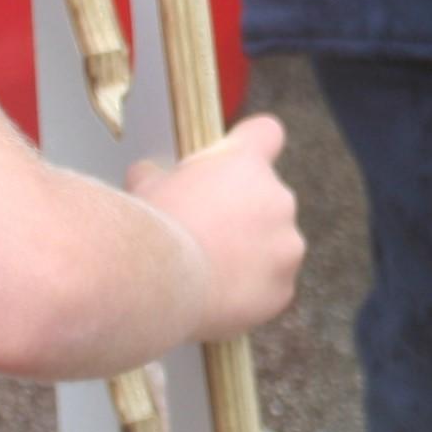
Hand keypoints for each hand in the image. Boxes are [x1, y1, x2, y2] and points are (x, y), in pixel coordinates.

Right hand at [126, 114, 304, 339]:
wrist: (157, 281)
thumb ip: (158, 174)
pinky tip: (217, 297)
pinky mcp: (283, 287)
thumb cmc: (151, 227)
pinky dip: (250, 292)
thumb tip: (148, 173)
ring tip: (208, 272)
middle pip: (268, 198)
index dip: (252, 146)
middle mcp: (278, 198)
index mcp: (246, 163)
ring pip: (274, 245)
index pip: (266, 133)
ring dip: (251, 254)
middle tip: (205, 235)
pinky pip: (271, 285)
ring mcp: (287, 245)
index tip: (236, 163)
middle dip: (243, 214)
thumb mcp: (145, 186)